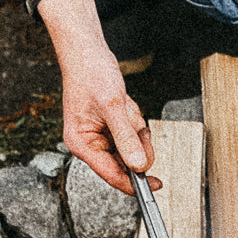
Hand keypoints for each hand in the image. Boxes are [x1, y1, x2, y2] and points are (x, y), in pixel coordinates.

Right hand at [38, 0, 160, 193]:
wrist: (88, 52)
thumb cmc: (91, 73)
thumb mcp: (113, 106)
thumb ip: (126, 138)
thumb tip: (139, 166)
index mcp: (82, 144)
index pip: (111, 174)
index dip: (133, 183)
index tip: (155, 186)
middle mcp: (90, 144)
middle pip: (125, 162)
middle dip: (135, 141)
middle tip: (132, 121)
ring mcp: (101, 137)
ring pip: (133, 148)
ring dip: (135, 128)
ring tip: (124, 107)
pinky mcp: (111, 130)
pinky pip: (133, 135)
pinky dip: (135, 121)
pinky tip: (125, 105)